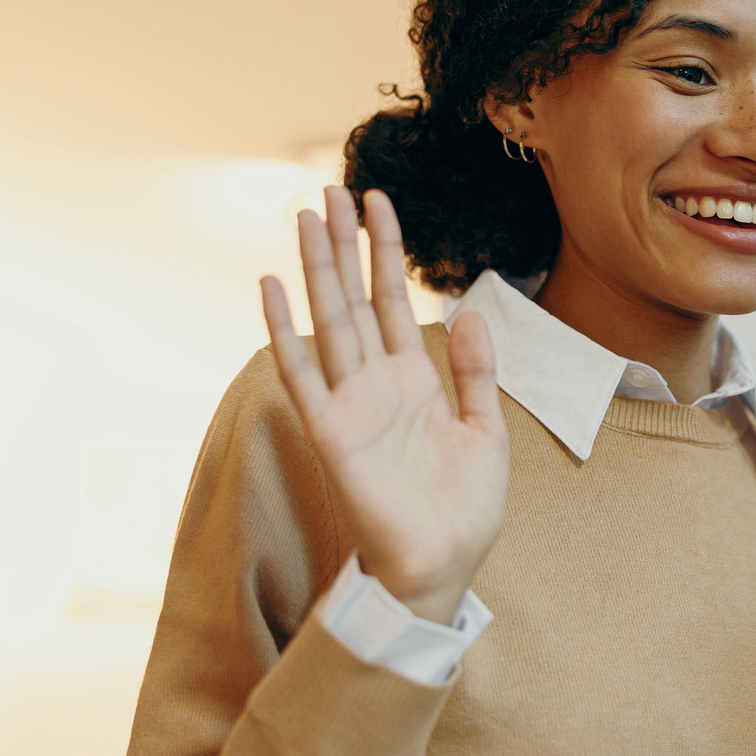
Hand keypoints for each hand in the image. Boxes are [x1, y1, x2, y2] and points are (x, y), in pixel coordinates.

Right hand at [260, 186, 508, 624]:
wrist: (442, 567)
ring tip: (306, 216)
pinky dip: (283, 330)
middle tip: (329, 188)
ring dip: (317, 269)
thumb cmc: (462, 511)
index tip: (376, 201)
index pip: (395, 299)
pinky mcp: (331, 432)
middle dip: (344, 244)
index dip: (385, 250)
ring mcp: (350, 404)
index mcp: (415, 380)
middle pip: (355, 298)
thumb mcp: (485, 431)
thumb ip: (476, 373)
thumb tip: (472, 312)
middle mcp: (377, 383)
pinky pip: (301, 373)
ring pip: (329, 320)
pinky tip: (270, 286)